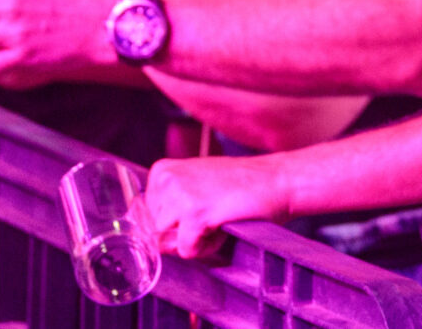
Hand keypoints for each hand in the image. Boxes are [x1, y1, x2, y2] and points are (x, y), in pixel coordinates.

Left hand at [140, 154, 289, 257]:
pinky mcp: (195, 213)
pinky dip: (208, 247)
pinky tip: (223, 225)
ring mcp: (179, 195)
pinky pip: (187, 250)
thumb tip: (145, 238)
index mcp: (162, 171)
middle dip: (181, 234)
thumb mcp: (195, 186)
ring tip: (217, 219)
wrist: (276, 180)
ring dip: (194, 241)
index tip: (198, 209)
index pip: (145, 219)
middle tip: (211, 214)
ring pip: (167, 243)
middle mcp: (166, 179)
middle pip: (154, 232)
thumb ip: (168, 206)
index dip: (174, 224)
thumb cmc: (239, 186)